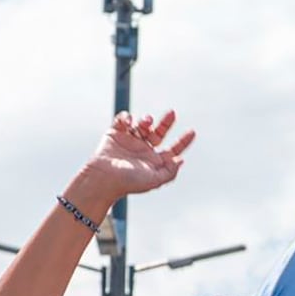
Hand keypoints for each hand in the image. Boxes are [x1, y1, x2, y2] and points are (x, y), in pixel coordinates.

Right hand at [71, 111, 195, 201]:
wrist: (102, 178)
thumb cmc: (128, 182)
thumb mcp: (154, 180)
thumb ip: (170, 172)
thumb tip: (181, 160)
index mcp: (154, 161)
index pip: (172, 149)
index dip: (183, 141)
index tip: (192, 132)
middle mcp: (143, 150)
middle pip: (159, 133)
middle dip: (166, 123)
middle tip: (172, 113)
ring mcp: (129, 141)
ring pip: (142, 125)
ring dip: (146, 120)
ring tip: (146, 122)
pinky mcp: (115, 134)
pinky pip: (123, 120)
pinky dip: (126, 117)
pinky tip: (129, 121)